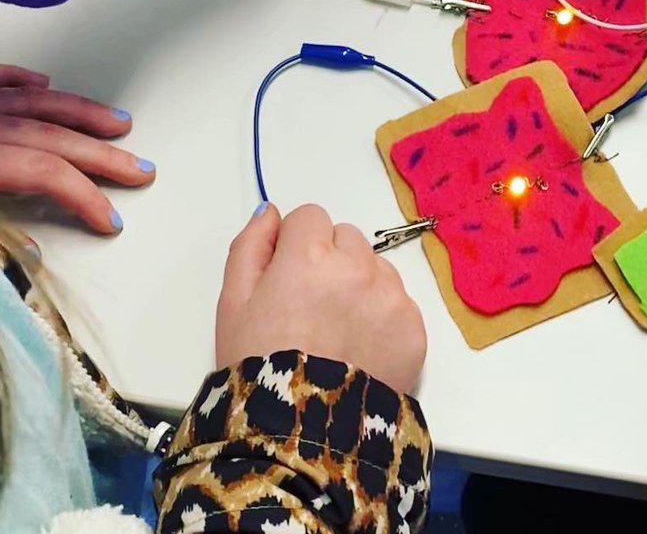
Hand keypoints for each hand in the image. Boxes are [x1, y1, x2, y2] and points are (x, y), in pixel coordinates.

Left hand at [0, 63, 150, 234]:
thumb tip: (27, 252)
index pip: (44, 173)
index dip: (85, 196)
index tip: (109, 218)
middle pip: (52, 136)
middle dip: (103, 155)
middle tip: (139, 169)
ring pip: (31, 101)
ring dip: (80, 112)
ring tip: (115, 121)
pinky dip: (19, 78)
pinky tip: (39, 81)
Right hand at [216, 203, 425, 392]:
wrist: (300, 434)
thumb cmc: (257, 365)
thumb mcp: (232, 304)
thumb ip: (250, 246)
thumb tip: (272, 212)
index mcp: (310, 255)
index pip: (311, 217)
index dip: (295, 245)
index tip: (287, 277)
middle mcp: (358, 266)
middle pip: (347, 238)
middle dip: (330, 261)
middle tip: (311, 308)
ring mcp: (391, 296)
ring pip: (376, 267)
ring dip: (360, 286)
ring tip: (336, 332)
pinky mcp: (414, 327)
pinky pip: (400, 303)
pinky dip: (383, 318)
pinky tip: (360, 349)